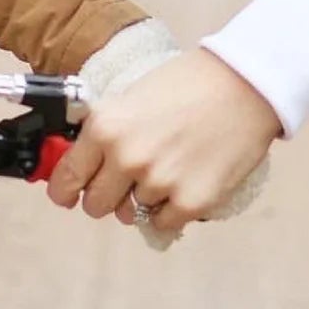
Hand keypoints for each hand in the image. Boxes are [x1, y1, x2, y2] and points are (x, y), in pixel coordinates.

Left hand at [49, 48, 279, 241]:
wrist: (243, 85)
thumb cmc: (188, 84)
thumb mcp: (129, 99)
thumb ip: (104, 134)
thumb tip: (83, 165)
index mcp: (104, 127)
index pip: (66, 180)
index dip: (65, 190)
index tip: (68, 195)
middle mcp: (126, 158)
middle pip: (96, 205)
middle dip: (106, 196)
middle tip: (125, 181)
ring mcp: (158, 182)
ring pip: (131, 213)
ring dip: (144, 199)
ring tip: (168, 168)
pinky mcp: (191, 201)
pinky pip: (163, 224)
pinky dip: (169, 210)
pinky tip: (182, 183)